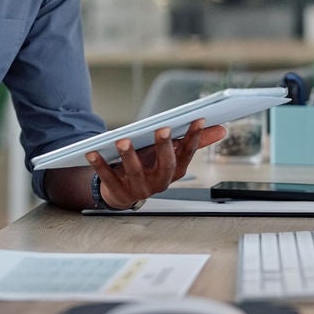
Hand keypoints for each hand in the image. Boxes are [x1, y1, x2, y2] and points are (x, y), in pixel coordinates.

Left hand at [86, 121, 226, 209]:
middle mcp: (159, 182)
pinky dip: (100, 165)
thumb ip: (193, 142)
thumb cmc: (149, 168)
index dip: (193, 137)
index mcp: (174, 172)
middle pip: (166, 166)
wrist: (122, 193)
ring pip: (136, 173)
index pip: (187, 154)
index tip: (198, 119)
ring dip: (130, 156)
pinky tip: (92, 151)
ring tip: (123, 140)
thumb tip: (221, 129)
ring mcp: (139, 189)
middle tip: (162, 130)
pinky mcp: (118, 192)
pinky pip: (108, 178)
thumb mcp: (170, 154)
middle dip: (164, 148)